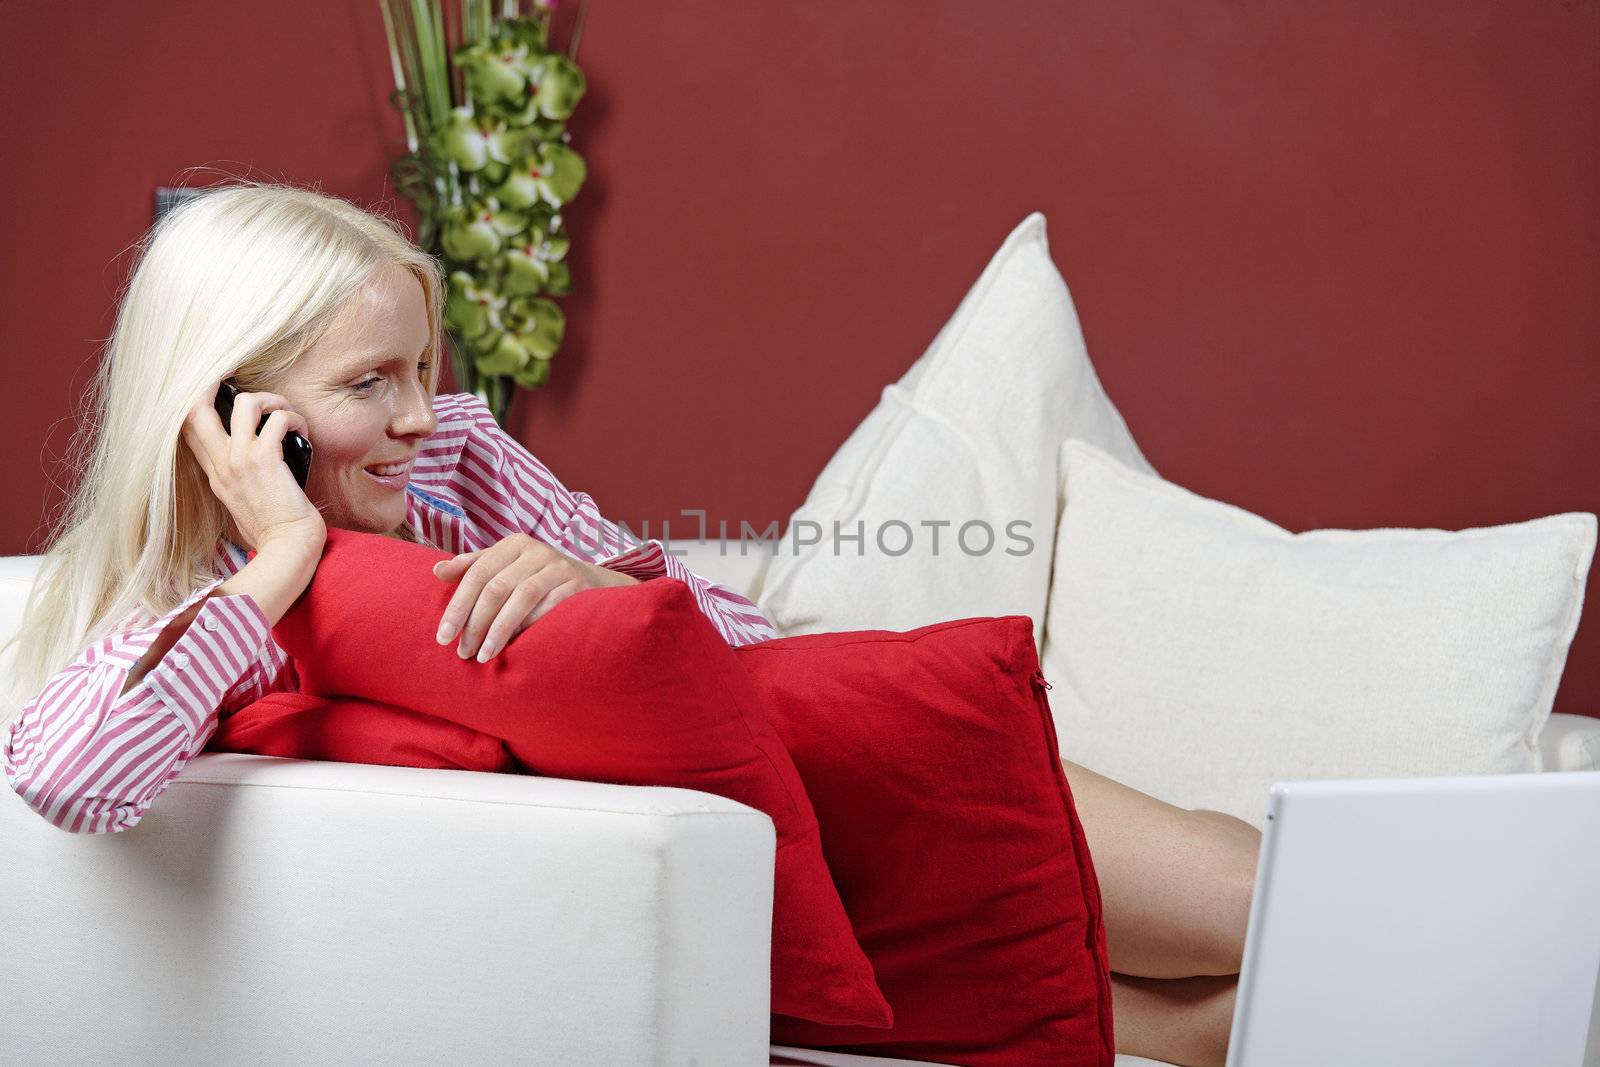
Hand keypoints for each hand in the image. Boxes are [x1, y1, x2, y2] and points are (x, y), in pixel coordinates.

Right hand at [182, 382, 324, 554]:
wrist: (288, 548)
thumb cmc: (275, 531)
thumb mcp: (243, 505)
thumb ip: (239, 480)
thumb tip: (255, 460)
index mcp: (214, 474)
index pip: (188, 428)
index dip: (195, 401)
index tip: (215, 386)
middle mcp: (221, 464)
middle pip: (195, 408)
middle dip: (212, 380)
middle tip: (235, 372)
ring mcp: (240, 459)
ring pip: (243, 402)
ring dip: (270, 398)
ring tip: (285, 413)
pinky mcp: (265, 459)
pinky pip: (277, 418)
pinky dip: (293, 416)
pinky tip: (303, 430)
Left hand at [432, 533, 640, 660]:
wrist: (590, 583)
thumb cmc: (536, 578)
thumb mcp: (505, 567)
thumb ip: (472, 568)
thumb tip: (437, 571)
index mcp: (513, 544)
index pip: (477, 573)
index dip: (457, 605)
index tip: (444, 635)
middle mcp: (536, 551)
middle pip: (496, 587)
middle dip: (475, 623)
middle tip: (463, 651)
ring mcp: (560, 567)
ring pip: (521, 597)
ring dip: (499, 630)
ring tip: (484, 655)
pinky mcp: (578, 586)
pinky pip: (549, 608)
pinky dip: (530, 627)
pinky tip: (515, 645)